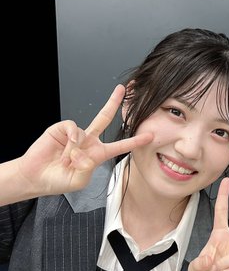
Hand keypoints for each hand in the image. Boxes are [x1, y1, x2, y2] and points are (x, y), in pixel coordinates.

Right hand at [17, 85, 152, 195]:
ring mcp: (75, 134)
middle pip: (104, 118)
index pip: (120, 146)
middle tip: (122, 90)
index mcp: (96, 155)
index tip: (149, 136)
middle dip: (113, 103)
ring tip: (67, 160)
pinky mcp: (61, 129)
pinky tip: (65, 145)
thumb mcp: (78, 180)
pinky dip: (71, 136)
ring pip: (85, 130)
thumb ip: (88, 168)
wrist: (35, 177)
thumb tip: (87, 151)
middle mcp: (88, 141)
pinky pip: (72, 126)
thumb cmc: (57, 181)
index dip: (134, 141)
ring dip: (76, 148)